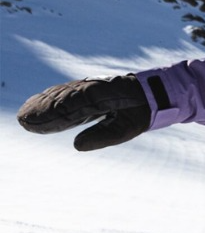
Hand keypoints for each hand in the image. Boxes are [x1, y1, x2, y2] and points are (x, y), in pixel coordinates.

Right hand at [17, 75, 150, 150]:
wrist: (152, 91)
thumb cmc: (141, 111)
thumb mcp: (128, 127)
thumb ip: (102, 136)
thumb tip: (77, 146)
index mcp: (103, 96)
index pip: (71, 106)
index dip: (51, 114)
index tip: (34, 122)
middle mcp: (92, 87)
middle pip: (61, 99)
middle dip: (41, 110)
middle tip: (24, 121)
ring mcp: (88, 86)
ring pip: (60, 95)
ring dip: (42, 105)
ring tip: (25, 117)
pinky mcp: (86, 89)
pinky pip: (64, 94)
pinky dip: (50, 100)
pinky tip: (38, 107)